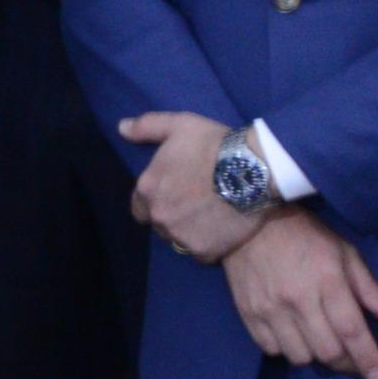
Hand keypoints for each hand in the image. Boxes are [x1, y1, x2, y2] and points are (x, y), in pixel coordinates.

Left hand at [120, 111, 263, 263]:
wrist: (255, 169)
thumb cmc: (215, 144)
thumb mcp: (180, 125)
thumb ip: (147, 127)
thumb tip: (122, 128)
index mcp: (148, 189)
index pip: (140, 207)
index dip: (156, 201)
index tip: (175, 194)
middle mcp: (159, 216)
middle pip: (160, 223)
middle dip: (174, 216)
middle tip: (197, 203)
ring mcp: (181, 236)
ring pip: (179, 239)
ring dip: (190, 230)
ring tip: (212, 216)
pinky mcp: (204, 251)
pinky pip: (201, 253)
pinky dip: (209, 245)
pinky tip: (223, 230)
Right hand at [222, 208, 377, 378]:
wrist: (249, 222)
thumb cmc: (305, 235)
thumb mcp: (344, 252)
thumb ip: (368, 287)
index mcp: (328, 281)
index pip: (352, 331)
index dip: (368, 359)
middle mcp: (299, 300)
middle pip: (328, 352)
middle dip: (345, 364)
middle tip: (352, 362)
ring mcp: (270, 309)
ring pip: (300, 356)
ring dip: (315, 357)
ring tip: (321, 345)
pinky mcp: (248, 314)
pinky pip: (272, 349)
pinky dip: (287, 350)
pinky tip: (294, 336)